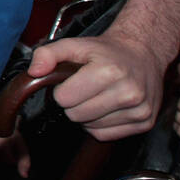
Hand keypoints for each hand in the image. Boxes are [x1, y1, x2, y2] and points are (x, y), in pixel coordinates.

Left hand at [27, 0, 179, 140]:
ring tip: (97, 96)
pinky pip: (106, 135)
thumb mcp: (75, 44)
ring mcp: (140, 110)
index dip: (63, 90)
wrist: (142, 53)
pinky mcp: (145, 123)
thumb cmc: (106, 51)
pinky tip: (107, 107)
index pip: (65, 99)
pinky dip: (100, 125)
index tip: (72, 81)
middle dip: (74, 103)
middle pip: (76, 115)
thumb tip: (34, 72)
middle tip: (84, 89)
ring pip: (91, 127)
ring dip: (87, 115)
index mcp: (110, 72)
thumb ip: (48, 54)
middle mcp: (129, 93)